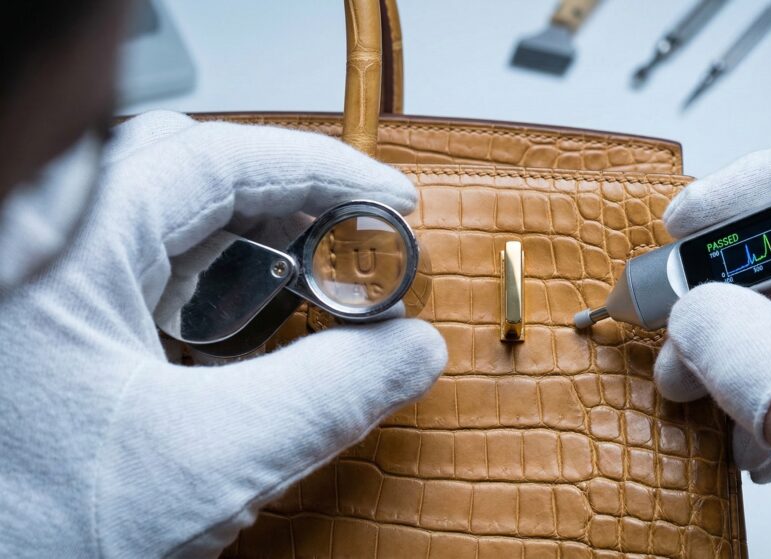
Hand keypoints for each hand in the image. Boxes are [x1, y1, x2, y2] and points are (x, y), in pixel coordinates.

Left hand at [0, 111, 446, 557]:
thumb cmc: (23, 529)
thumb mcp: (204, 465)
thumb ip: (326, 398)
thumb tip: (412, 350)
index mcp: (61, 246)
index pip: (217, 160)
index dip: (322, 171)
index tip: (392, 199)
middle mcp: (37, 244)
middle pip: (188, 174)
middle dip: (288, 203)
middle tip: (356, 237)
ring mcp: (37, 282)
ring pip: (161, 221)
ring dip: (250, 245)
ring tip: (310, 286)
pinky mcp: (42, 323)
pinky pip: (135, 271)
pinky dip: (206, 288)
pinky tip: (238, 333)